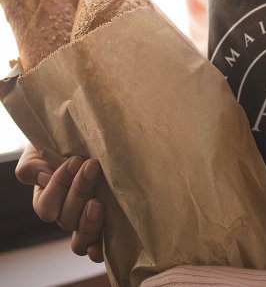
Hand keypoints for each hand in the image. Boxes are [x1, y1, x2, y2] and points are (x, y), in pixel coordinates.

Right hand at [15, 142, 103, 261]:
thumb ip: (34, 163)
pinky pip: (97, 248)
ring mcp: (86, 222)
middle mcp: (66, 214)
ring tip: (98, 202)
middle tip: (92, 166)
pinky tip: (101, 246)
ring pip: (80, 239)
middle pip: (66, 219)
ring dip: (88, 223)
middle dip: (79, 191)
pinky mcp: (107, 226)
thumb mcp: (44, 147)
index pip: (47, 205)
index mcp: (48, 197)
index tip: (76, 159)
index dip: (59, 185)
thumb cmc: (69, 142)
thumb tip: (42, 178)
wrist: (98, 139)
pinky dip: (97, 251)